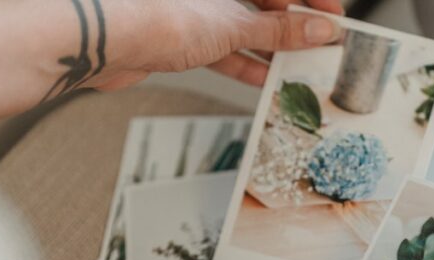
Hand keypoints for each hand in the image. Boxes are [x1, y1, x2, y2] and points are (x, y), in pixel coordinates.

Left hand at [91, 0, 343, 91]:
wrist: (100, 37)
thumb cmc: (153, 10)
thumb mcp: (232, 24)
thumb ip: (279, 29)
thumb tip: (318, 29)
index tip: (332, 18)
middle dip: (292, 23)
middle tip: (318, 44)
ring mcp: (192, 7)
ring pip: (242, 24)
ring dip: (271, 46)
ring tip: (298, 66)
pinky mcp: (178, 33)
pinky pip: (221, 46)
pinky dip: (243, 62)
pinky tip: (264, 79)